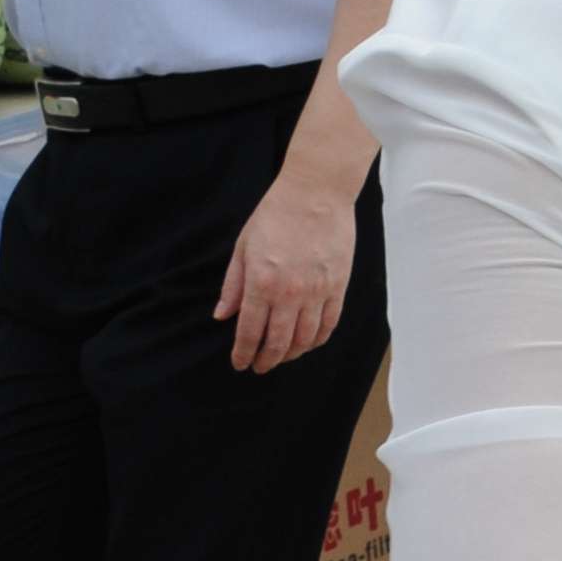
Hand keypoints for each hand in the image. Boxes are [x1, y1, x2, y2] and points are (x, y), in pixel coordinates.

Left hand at [215, 171, 358, 371]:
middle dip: (267, 360)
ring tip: (283, 356)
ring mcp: (318, 291)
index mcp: (261, 283)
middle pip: (279, 342)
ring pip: (306, 338)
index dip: (243, 353)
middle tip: (260, 367)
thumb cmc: (275, 215)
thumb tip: (223, 316)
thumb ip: (233, 285)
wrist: (316, 193)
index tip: (240, 363)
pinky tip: (309, 343)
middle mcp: (290, 293)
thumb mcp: (243, 248)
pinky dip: (318, 339)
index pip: (250, 332)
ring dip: (292, 354)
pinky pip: (329, 323)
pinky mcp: (338, 286)